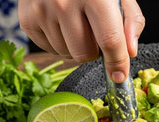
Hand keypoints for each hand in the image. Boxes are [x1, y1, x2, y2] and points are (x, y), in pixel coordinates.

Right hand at [18, 0, 144, 82]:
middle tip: (95, 33)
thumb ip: (131, 20)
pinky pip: (50, 50)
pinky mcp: (27, 20)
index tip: (120, 77)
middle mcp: (64, 4)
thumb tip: (130, 52)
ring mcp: (42, 12)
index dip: (117, 63)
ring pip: (68, 55)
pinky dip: (61, 43)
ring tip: (77, 23)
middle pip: (86, 54)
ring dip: (77, 47)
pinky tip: (62, 23)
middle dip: (96, 52)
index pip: (109, 41)